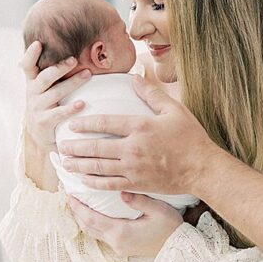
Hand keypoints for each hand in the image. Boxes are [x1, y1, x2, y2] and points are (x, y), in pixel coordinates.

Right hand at [20, 41, 91, 149]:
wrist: (40, 134)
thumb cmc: (47, 104)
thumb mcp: (44, 88)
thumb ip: (51, 72)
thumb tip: (73, 50)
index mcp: (32, 82)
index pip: (27, 65)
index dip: (31, 54)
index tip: (38, 43)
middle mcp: (32, 93)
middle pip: (45, 77)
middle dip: (60, 67)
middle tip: (74, 59)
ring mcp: (37, 107)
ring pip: (55, 93)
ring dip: (72, 82)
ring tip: (87, 74)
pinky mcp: (44, 122)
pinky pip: (59, 114)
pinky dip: (71, 108)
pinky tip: (82, 103)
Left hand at [58, 74, 220, 195]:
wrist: (202, 168)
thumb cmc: (190, 138)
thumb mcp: (174, 110)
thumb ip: (152, 93)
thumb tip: (135, 77)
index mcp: (140, 127)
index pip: (105, 123)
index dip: (85, 123)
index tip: (71, 124)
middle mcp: (133, 148)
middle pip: (96, 148)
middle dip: (75, 147)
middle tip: (60, 145)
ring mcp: (134, 168)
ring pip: (99, 168)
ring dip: (79, 165)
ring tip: (65, 162)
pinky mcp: (138, 184)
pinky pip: (110, 184)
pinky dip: (94, 182)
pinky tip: (83, 180)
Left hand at [67, 193, 182, 256]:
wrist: (179, 248)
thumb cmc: (171, 228)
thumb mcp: (159, 210)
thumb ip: (139, 199)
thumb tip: (120, 191)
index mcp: (121, 232)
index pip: (91, 219)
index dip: (78, 207)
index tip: (70, 195)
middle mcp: (116, 242)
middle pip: (88, 227)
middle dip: (76, 212)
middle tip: (70, 197)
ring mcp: (119, 247)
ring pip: (93, 233)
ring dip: (83, 220)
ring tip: (78, 206)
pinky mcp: (123, 248)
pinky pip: (101, 236)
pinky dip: (93, 225)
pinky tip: (93, 216)